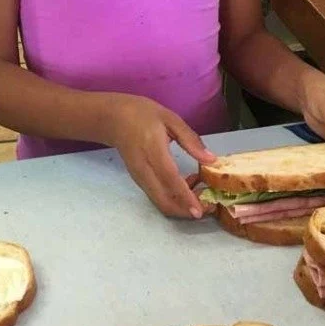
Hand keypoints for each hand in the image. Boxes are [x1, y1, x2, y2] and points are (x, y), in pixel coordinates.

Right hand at [105, 95, 216, 218]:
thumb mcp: (170, 119)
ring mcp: (139, 178)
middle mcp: (144, 169)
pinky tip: (186, 186)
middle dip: (185, 210)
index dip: (185, 196)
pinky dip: (173, 199)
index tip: (200, 210)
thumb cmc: (142, 114)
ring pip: (160, 202)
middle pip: (163, 200)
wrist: (113, 119)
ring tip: (199, 191)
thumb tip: (211, 160)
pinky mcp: (138, 181)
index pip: (170, 178)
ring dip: (181, 206)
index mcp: (153, 149)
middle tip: (207, 206)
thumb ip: (190, 140)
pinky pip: (157, 197)